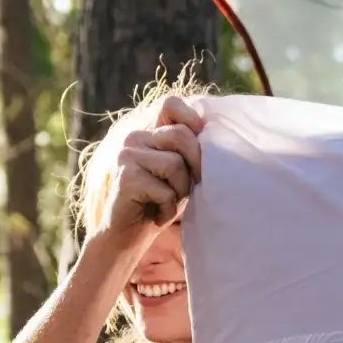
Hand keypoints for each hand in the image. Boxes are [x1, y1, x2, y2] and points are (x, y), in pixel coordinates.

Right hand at [104, 96, 204, 246]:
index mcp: (147, 131)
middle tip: (189, 190)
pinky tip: (157, 215)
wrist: (126, 238)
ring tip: (169, 203)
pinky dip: (168, 209)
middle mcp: (133, 138)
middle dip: (195, 166)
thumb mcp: (180, 172)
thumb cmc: (159, 203)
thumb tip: (217, 134)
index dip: (192, 120)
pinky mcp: (126, 178)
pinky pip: (164, 189)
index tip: (198, 152)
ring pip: (175, 163)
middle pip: (181, 135)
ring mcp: (127, 156)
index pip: (171, 104)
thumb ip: (190, 150)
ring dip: (181, 191)